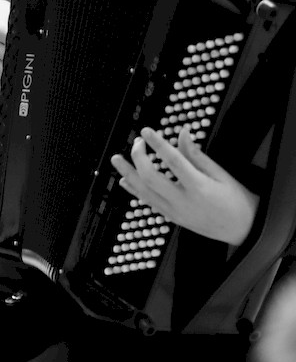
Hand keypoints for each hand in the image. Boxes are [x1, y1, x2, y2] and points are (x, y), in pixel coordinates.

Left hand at [109, 126, 258, 245]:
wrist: (244, 230)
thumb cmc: (237, 201)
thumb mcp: (222, 175)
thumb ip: (197, 155)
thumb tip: (183, 134)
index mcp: (199, 187)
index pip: (173, 161)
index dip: (158, 144)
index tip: (147, 131)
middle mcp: (184, 201)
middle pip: (151, 177)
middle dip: (138, 157)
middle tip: (138, 142)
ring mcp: (175, 212)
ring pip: (143, 192)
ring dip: (128, 173)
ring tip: (117, 159)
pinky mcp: (172, 218)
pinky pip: (148, 203)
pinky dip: (134, 190)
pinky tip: (125, 180)